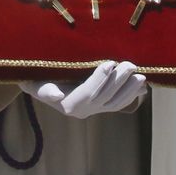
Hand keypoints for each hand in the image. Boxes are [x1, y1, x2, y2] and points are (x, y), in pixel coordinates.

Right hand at [21, 61, 145, 118]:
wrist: (37, 82)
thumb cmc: (35, 77)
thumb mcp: (33, 82)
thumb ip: (44, 89)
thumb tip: (56, 94)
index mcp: (67, 105)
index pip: (87, 93)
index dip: (100, 79)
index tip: (110, 63)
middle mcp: (82, 111)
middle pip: (104, 97)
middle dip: (119, 81)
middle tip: (130, 64)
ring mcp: (92, 110)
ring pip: (115, 103)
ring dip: (129, 90)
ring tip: (140, 75)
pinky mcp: (99, 106)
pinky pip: (117, 104)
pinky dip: (130, 95)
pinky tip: (141, 86)